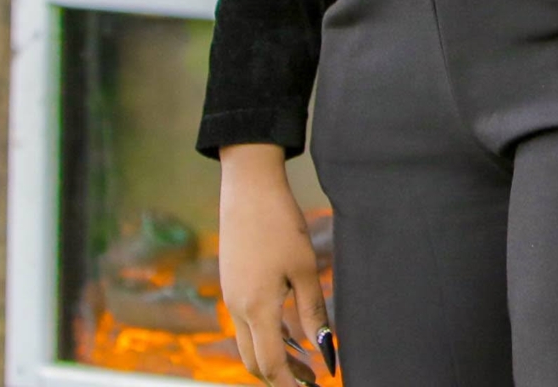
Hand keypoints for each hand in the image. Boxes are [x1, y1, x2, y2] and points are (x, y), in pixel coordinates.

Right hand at [219, 144, 332, 385]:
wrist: (247, 190)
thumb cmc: (280, 225)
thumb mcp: (305, 269)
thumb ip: (314, 313)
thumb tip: (326, 350)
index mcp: (257, 308)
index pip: (271, 364)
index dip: (291, 383)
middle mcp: (237, 309)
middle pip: (254, 362)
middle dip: (281, 378)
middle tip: (312, 382)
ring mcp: (230, 298)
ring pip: (248, 345)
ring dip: (275, 359)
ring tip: (306, 364)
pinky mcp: (232, 286)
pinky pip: (246, 326)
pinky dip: (267, 338)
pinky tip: (290, 333)